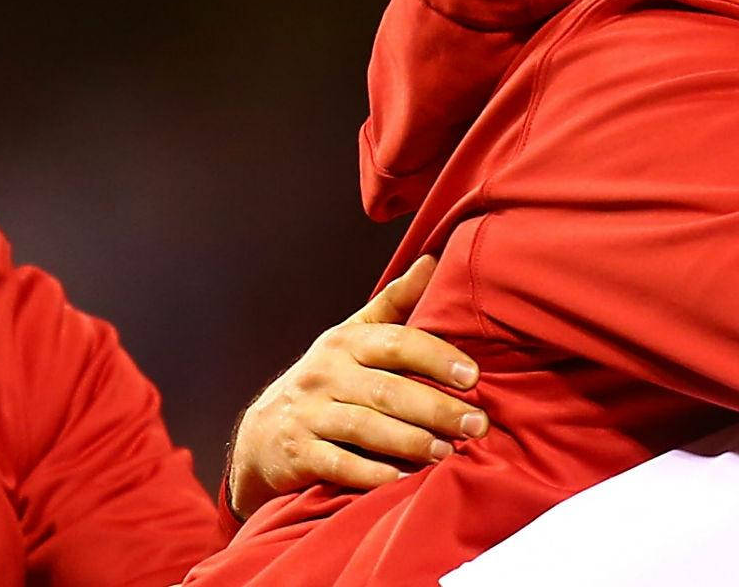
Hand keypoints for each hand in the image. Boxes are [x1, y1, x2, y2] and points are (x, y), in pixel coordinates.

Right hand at [225, 255, 488, 519]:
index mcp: (346, 342)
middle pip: (388, 390)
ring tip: (447, 452)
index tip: (473, 376)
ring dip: (411, 442)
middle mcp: (325, 374)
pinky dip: (371, 473)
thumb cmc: (328, 378)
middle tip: (476, 424)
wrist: (262, 433)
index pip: (396, 342)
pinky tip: (402, 479)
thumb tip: (434, 260)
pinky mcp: (298, 453)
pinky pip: (338, 463)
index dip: (436, 357)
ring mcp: (308, 414)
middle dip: (437, 409)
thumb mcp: (354, 334)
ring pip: (365, 428)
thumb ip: (395, 302)